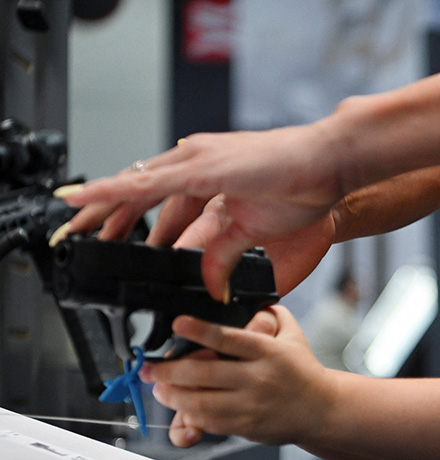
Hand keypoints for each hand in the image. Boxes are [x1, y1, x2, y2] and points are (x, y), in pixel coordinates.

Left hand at [61, 124, 346, 299]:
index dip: (123, 217)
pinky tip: (87, 198)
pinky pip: (148, 182)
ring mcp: (196, 159)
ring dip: (101, 206)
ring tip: (75, 227)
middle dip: (102, 214)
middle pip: (135, 189)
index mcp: (206, 177)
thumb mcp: (251, 231)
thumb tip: (210, 285)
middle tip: (73, 235)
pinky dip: (114, 191)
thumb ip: (224, 256)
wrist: (331, 168)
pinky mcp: (202, 165)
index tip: (101, 237)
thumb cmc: (303, 190)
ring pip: (134, 184)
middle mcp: (194, 162)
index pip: (153, 197)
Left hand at [140, 305, 325, 447]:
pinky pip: (210, 422)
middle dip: (168, 370)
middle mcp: (258, 378)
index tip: (177, 323)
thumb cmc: (302, 371)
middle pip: (204, 372)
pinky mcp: (246, 426)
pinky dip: (190, 414)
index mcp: (268, 351)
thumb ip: (271, 314)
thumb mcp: (293, 335)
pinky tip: (181, 406)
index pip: (228, 337)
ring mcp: (251, 404)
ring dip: (172, 395)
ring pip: (200, 402)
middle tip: (150, 368)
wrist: (322, 409)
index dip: (199, 330)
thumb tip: (251, 298)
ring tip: (160, 388)